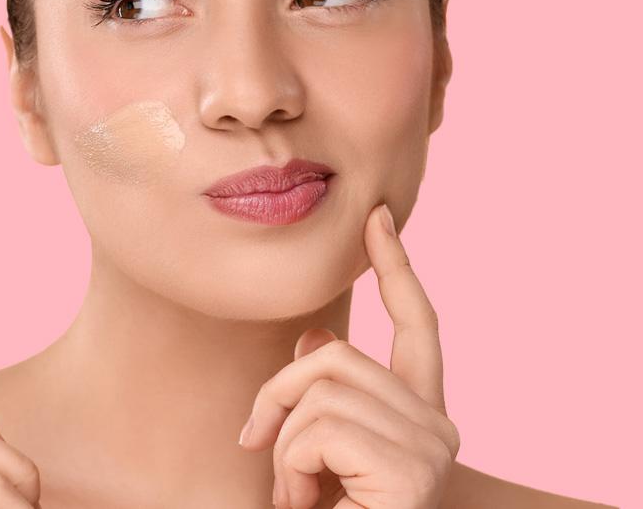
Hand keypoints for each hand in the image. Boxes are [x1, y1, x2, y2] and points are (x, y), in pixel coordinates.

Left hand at [238, 203, 460, 508]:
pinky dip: (290, 468)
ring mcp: (429, 446)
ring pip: (315, 390)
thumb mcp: (319, 457)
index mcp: (419, 413)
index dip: (398, 271)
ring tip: (297, 496)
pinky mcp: (410, 469)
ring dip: (282, 447)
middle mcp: (437, 425)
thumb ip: (323, 399)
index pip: (418, 327)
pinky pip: (315, 430)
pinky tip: (307, 506)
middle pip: (332, 355)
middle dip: (274, 397)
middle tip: (262, 452)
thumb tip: (310, 340)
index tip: (377, 221)